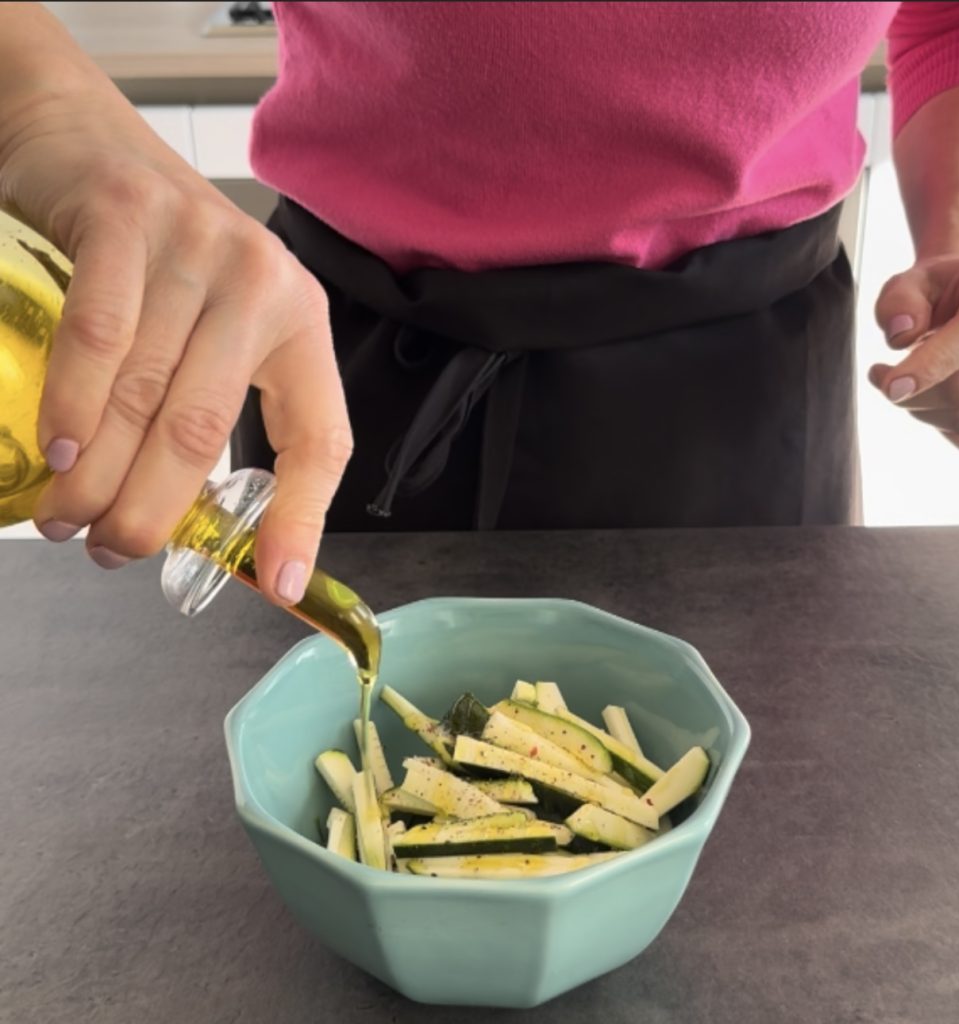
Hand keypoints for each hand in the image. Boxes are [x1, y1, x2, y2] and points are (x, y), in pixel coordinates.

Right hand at [0, 70, 351, 604]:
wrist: (88, 139)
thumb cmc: (158, 262)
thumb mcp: (213, 330)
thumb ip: (211, 406)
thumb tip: (188, 520)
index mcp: (300, 325)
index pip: (322, 439)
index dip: (304, 519)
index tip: (278, 582)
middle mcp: (263, 286)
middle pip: (208, 430)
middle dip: (154, 511)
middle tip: (112, 553)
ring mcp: (198, 248)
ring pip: (148, 394)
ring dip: (101, 475)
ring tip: (68, 521)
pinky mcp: (130, 220)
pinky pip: (100, 334)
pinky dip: (75, 402)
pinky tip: (58, 451)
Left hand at [870, 253, 958, 457]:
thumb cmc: (941, 295)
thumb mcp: (912, 282)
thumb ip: (899, 300)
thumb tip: (901, 335)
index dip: (931, 365)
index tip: (890, 387)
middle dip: (913, 395)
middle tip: (885, 380)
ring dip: (927, 412)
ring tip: (911, 385)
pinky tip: (938, 409)